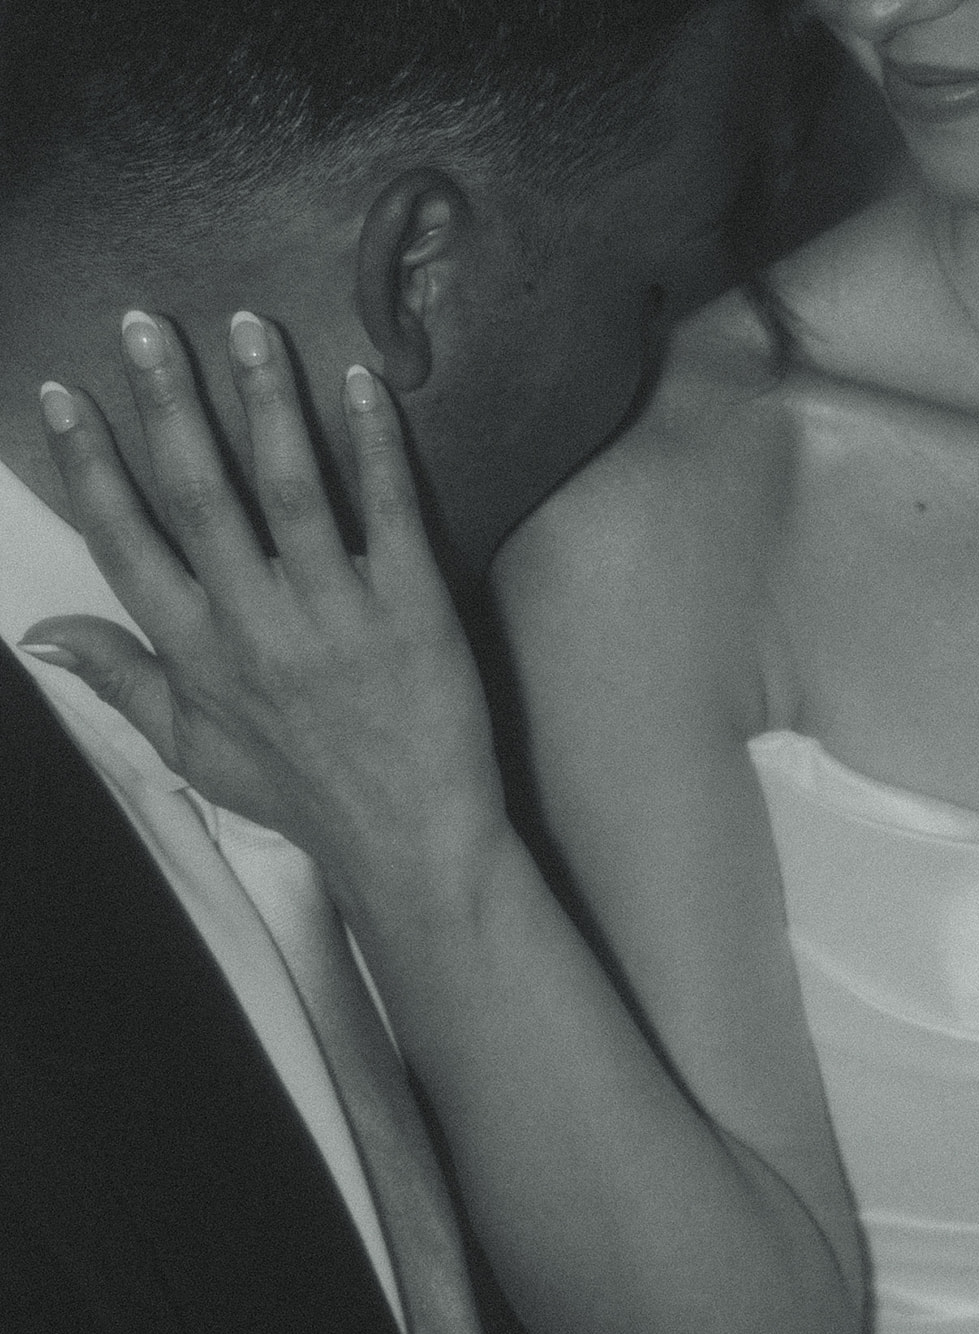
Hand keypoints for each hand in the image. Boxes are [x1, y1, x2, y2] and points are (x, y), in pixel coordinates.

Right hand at [22, 311, 506, 901]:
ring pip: (291, 487)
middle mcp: (256, 625)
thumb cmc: (302, 794)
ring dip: (266, 400)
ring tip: (248, 325)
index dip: (89, 464)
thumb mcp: (193, 753)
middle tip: (144, 321)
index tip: (63, 391)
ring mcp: (337, 614)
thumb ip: (121, 681)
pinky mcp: (413, 610)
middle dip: (167, 401)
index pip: (126, 542)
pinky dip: (376, 446)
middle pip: (199, 494)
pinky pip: (391, 513)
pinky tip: (362, 383)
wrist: (411, 839)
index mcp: (197, 653)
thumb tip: (37, 629)